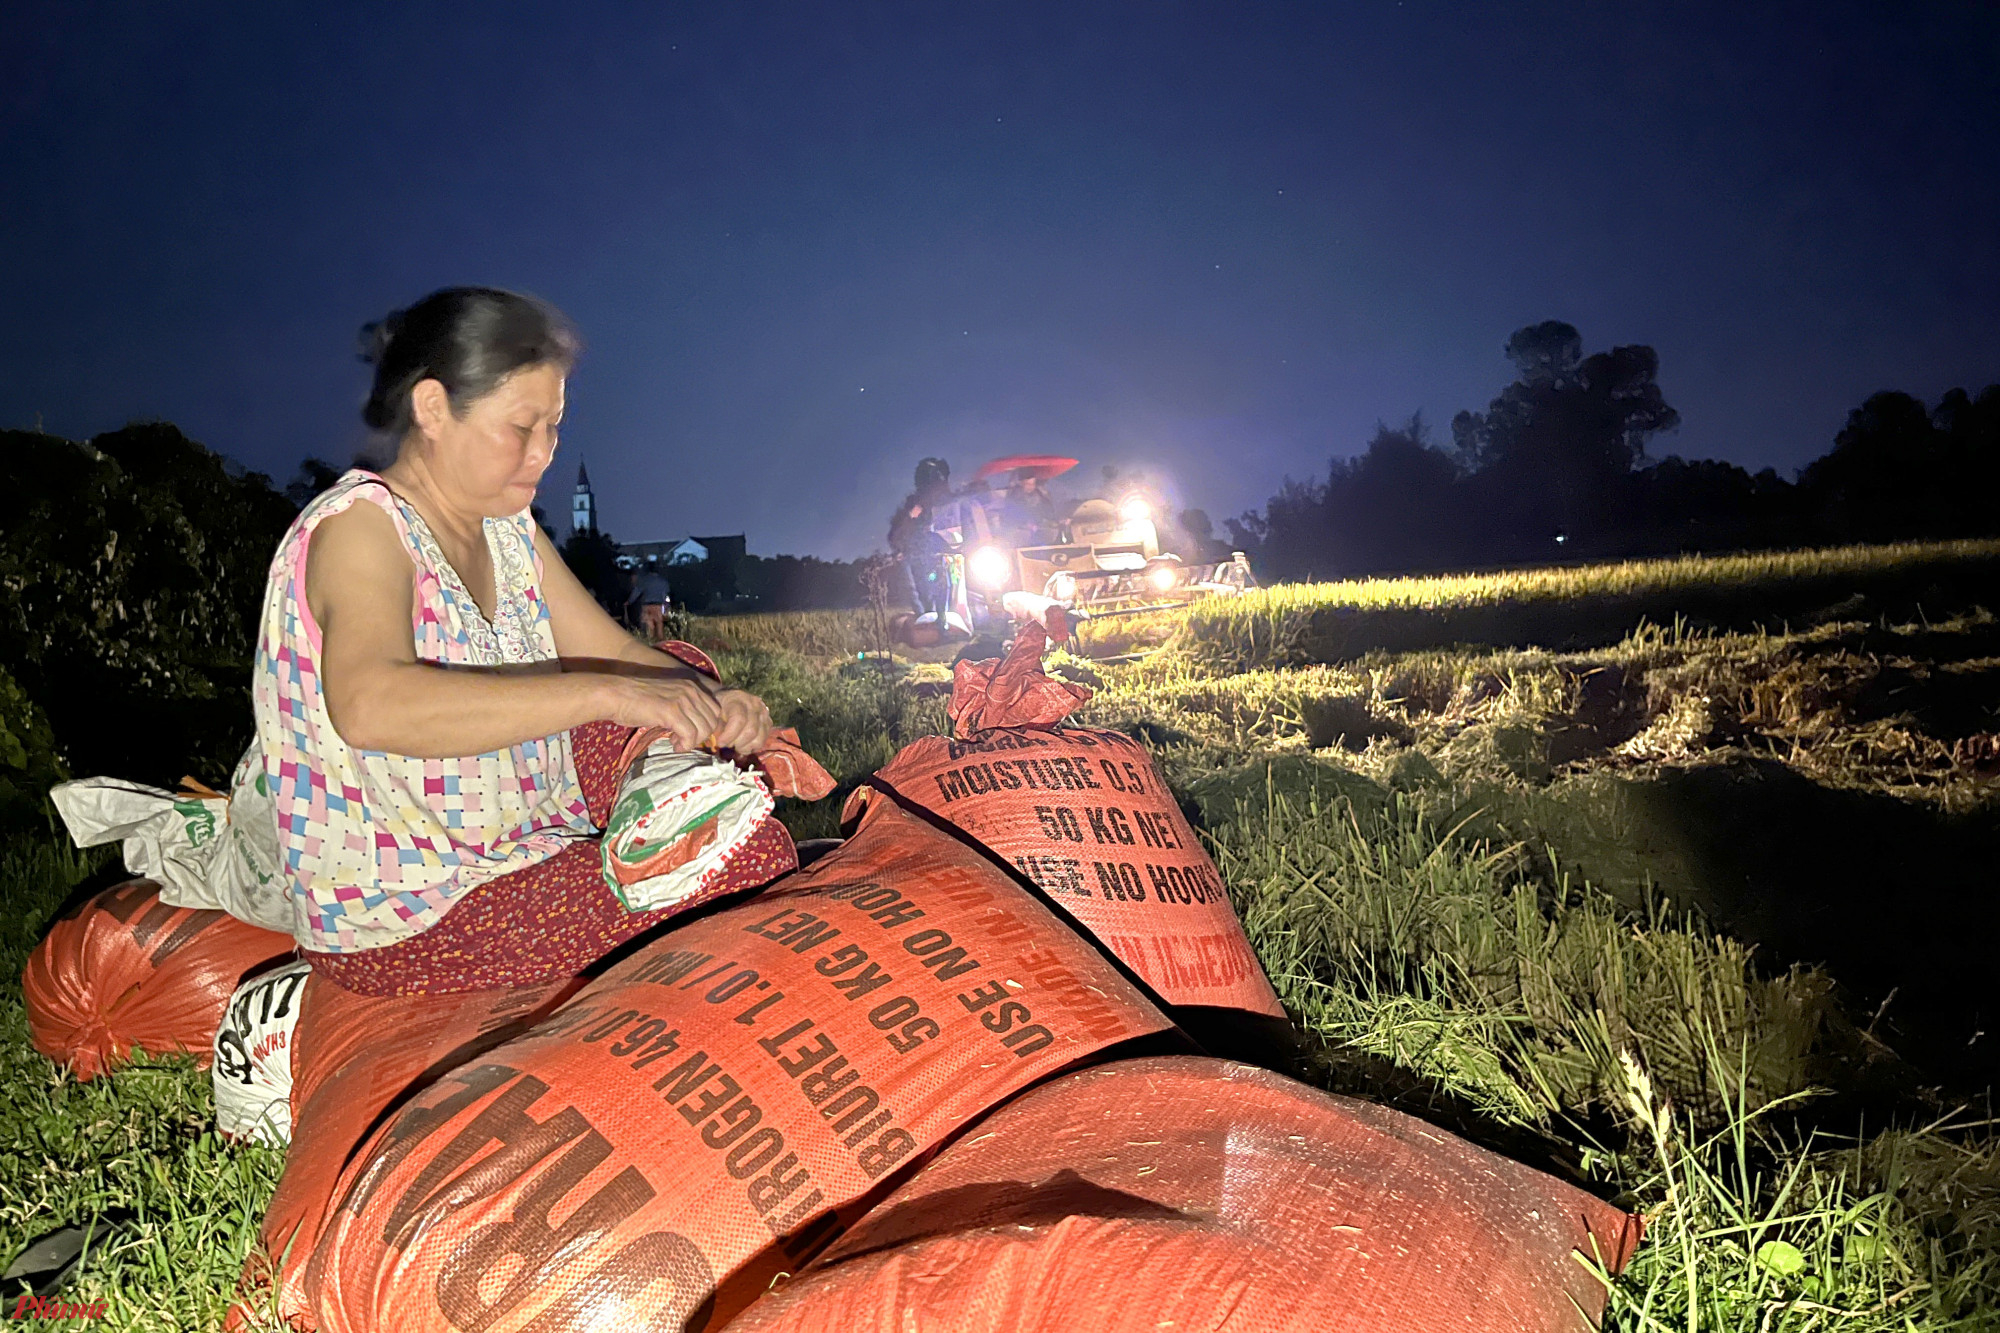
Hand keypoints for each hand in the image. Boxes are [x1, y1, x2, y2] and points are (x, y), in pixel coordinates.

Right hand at [597, 675, 726, 750]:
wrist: (615, 694)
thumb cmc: (636, 700)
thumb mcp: (668, 700)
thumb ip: (684, 710)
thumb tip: (697, 730)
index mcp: (691, 686)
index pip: (715, 710)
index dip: (706, 726)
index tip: (690, 734)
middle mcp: (690, 691)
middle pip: (712, 722)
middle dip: (700, 736)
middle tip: (682, 741)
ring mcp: (682, 700)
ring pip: (704, 730)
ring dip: (692, 742)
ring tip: (676, 743)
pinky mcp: (672, 712)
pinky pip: (690, 735)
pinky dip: (685, 745)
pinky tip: (674, 746)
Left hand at [710, 688, 774, 754]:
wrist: (730, 697)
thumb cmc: (719, 705)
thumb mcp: (713, 711)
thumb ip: (716, 726)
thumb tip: (717, 742)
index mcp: (738, 700)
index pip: (739, 720)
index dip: (729, 735)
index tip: (720, 743)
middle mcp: (755, 705)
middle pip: (751, 731)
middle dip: (738, 743)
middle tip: (728, 745)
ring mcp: (764, 713)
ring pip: (760, 738)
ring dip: (746, 747)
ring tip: (736, 746)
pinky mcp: (769, 722)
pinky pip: (764, 739)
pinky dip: (754, 746)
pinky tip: (744, 745)